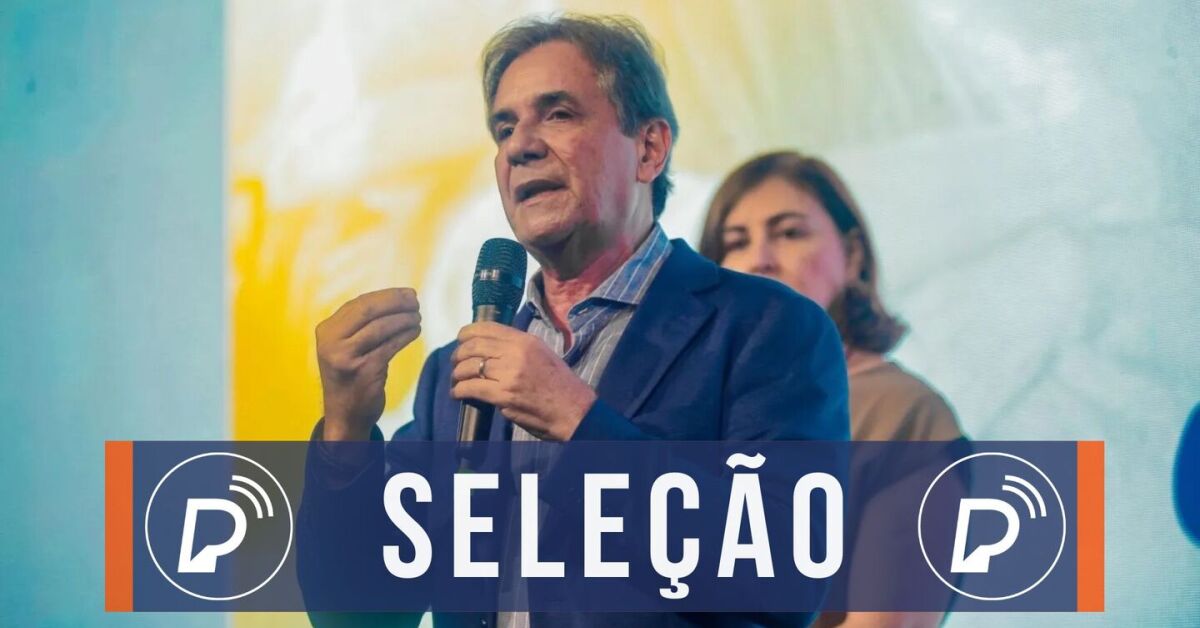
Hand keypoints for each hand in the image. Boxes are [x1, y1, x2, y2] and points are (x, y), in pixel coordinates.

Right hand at [315, 288, 420, 440]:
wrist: (345, 414)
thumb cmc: (351, 375)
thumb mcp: (345, 346)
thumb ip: (360, 324)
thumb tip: (396, 298)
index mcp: (326, 331)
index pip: (359, 304)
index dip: (386, 296)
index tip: (407, 293)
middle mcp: (331, 343)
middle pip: (368, 311)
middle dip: (396, 302)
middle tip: (415, 301)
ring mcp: (346, 357)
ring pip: (381, 327)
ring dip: (404, 319)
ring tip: (417, 317)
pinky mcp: (363, 371)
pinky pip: (390, 346)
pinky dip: (406, 335)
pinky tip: (415, 332)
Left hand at [449, 322, 596, 440]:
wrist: (574, 412)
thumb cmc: (560, 386)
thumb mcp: (542, 354)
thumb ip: (518, 348)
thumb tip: (490, 348)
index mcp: (526, 340)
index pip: (486, 328)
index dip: (466, 334)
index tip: (461, 341)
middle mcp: (516, 353)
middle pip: (473, 346)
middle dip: (458, 355)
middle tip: (456, 364)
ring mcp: (509, 374)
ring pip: (468, 367)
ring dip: (457, 374)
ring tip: (457, 380)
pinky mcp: (504, 395)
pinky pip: (471, 388)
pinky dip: (459, 390)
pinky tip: (458, 393)